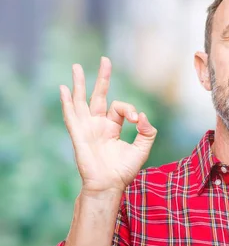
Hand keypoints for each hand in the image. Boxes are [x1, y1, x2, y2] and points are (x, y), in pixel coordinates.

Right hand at [60, 57, 157, 194]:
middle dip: (102, 78)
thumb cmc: (123, 170)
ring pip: (81, 101)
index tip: (138, 121)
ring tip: (76, 66)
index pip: (120, 108)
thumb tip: (143, 116)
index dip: (130, 110)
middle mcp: (98, 125)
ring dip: (79, 84)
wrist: (109, 185)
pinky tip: (63, 89)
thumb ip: (147, 132)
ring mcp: (87, 128)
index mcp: (112, 127)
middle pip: (98, 96)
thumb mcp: (142, 149)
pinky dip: (67, 102)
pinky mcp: (79, 134)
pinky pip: (71, 116)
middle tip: (105, 60)